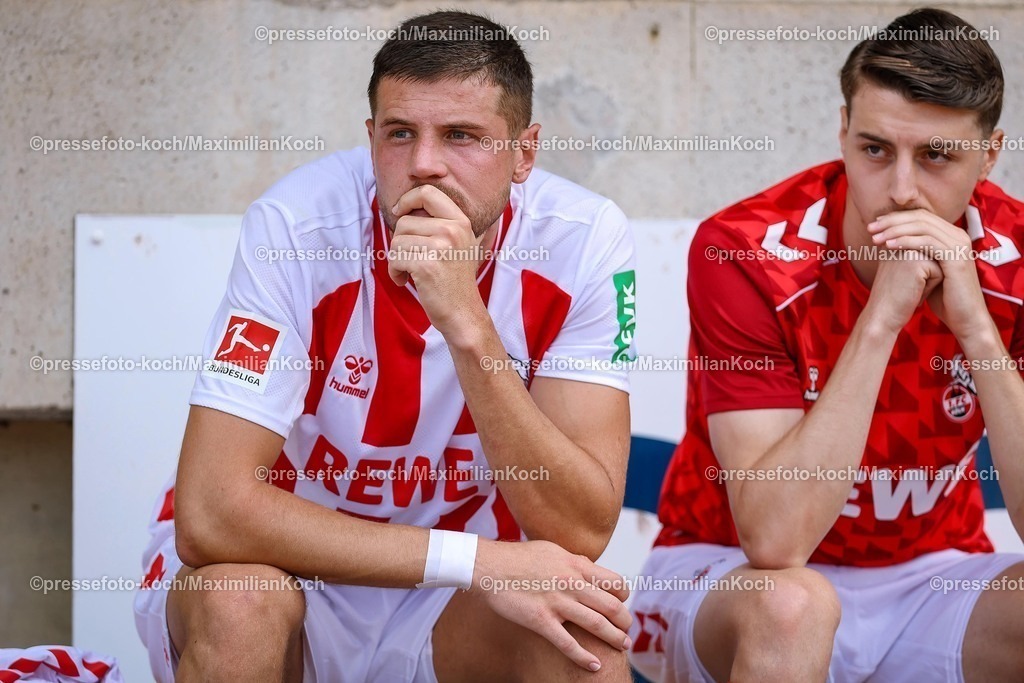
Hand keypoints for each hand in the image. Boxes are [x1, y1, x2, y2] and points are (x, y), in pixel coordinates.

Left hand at [389, 185, 486, 336]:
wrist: (463, 313)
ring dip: (396, 260)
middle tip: (409, 259)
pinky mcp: (426, 265)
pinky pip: (394, 259)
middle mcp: (452, 230)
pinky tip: (406, 281)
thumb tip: (406, 204)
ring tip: (410, 272)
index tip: (399, 213)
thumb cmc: (454, 280)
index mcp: (461, 221)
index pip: (427, 192)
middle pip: (404, 221)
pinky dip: (395, 272)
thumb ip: (441, 222)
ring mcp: (440, 247)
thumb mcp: (459, 244)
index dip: (407, 200)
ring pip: (397, 241)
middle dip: (399, 242)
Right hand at [470, 538, 631, 671]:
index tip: (622, 604)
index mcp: (576, 565)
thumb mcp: (552, 550)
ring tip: (623, 646)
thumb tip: (589, 565)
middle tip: (627, 630)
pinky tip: (594, 665)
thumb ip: (573, 560)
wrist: (489, 566)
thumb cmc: (518, 557)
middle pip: (611, 606)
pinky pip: (567, 643)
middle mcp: (571, 584)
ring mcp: (557, 603)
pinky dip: (583, 657)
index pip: (614, 582)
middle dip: (624, 621)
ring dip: (614, 638)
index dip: (623, 596)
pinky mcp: (541, 621)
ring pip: (596, 625)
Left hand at [868, 210, 990, 340]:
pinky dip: (906, 242)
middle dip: (892, 221)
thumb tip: (890, 240)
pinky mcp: (956, 257)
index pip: (921, 216)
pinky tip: (888, 246)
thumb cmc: (942, 297)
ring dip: (895, 230)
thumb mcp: (925, 268)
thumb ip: (914, 252)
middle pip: (921, 217)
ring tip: (875, 238)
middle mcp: (958, 235)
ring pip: (922, 227)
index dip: (896, 218)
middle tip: (870, 228)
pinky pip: (927, 242)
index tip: (874, 225)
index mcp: (951, 235)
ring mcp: (959, 245)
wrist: (963, 318)